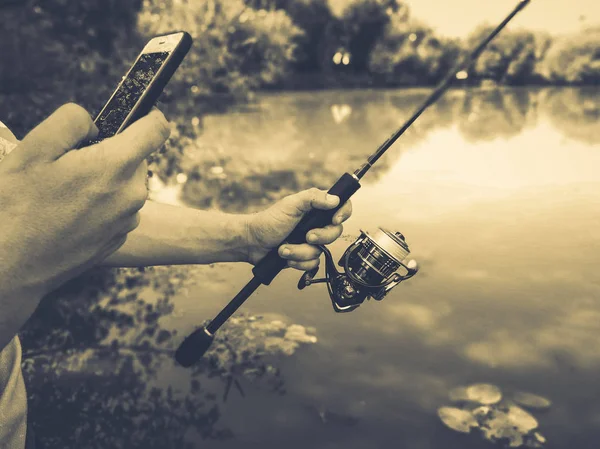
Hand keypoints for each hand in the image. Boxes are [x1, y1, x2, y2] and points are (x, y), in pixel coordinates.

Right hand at [0, 103, 170, 296]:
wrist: (11, 265)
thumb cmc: (17, 205)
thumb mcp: (34, 148)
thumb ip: (72, 121)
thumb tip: (95, 125)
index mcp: (116, 166)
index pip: (157, 129)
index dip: (148, 116)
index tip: (136, 115)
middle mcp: (132, 194)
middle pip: (137, 158)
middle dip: (111, 152)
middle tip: (72, 164)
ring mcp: (127, 220)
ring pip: (126, 184)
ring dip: (105, 180)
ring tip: (65, 193)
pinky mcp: (118, 238)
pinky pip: (117, 209)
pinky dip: (101, 205)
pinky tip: (69, 214)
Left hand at [245, 188, 352, 269]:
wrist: (253, 243)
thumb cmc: (268, 221)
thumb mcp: (291, 205)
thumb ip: (313, 198)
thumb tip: (334, 200)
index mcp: (316, 207)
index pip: (341, 206)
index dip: (343, 213)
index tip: (334, 220)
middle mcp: (316, 223)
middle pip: (335, 232)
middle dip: (320, 237)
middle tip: (306, 236)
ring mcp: (311, 241)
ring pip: (321, 251)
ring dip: (300, 251)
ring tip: (284, 247)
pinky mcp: (304, 255)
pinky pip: (312, 263)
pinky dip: (298, 261)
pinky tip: (286, 255)